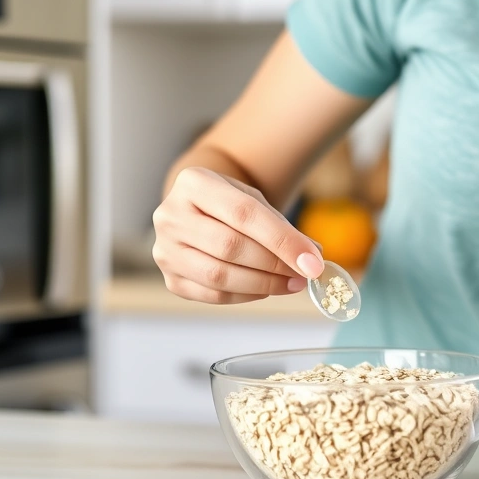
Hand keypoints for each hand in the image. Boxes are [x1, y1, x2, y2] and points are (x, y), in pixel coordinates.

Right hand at [152, 167, 324, 303]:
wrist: (198, 210)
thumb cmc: (231, 205)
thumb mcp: (255, 202)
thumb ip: (282, 227)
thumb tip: (314, 258)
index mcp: (193, 183)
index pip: (244, 214)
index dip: (282, 241)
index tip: (313, 262)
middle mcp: (170, 214)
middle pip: (230, 247)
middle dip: (275, 264)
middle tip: (305, 274)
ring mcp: (165, 248)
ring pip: (219, 275)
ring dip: (263, 284)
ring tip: (292, 283)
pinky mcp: (171, 277)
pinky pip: (213, 295)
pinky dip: (246, 296)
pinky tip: (267, 289)